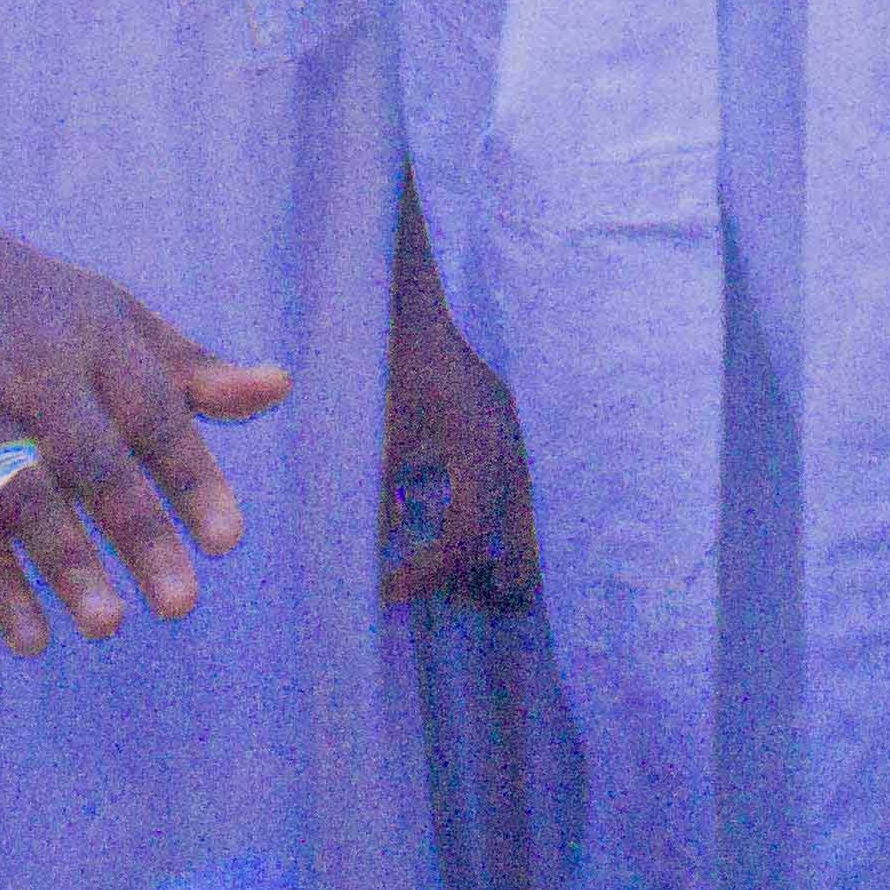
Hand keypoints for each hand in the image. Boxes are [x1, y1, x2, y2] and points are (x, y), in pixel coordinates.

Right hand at [0, 199, 286, 661]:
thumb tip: (279, 387)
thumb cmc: (45, 312)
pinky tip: (30, 640)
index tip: (228, 542)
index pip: (153, 413)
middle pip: (92, 462)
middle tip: (181, 604)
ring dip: (65, 564)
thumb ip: (196, 371)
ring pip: (25, 498)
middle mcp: (38, 379)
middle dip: (137, 532)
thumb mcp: (121, 321)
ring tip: (109, 625)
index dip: (191, 476)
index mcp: (97, 342)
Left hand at [380, 210, 532, 615]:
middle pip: (520, 534)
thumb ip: (373, 491)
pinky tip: (477, 521)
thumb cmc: (387, 350)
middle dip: (497, 576)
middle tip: (464, 603)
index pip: (461, 537)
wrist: (409, 286)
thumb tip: (362, 554)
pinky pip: (517, 477)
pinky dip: (504, 511)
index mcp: (478, 446)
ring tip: (479, 579)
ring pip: (526, 507)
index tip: (387, 592)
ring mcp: (514, 424)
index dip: (424, 574)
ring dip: (506, 545)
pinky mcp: (505, 411)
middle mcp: (508, 440)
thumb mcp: (375, 426)